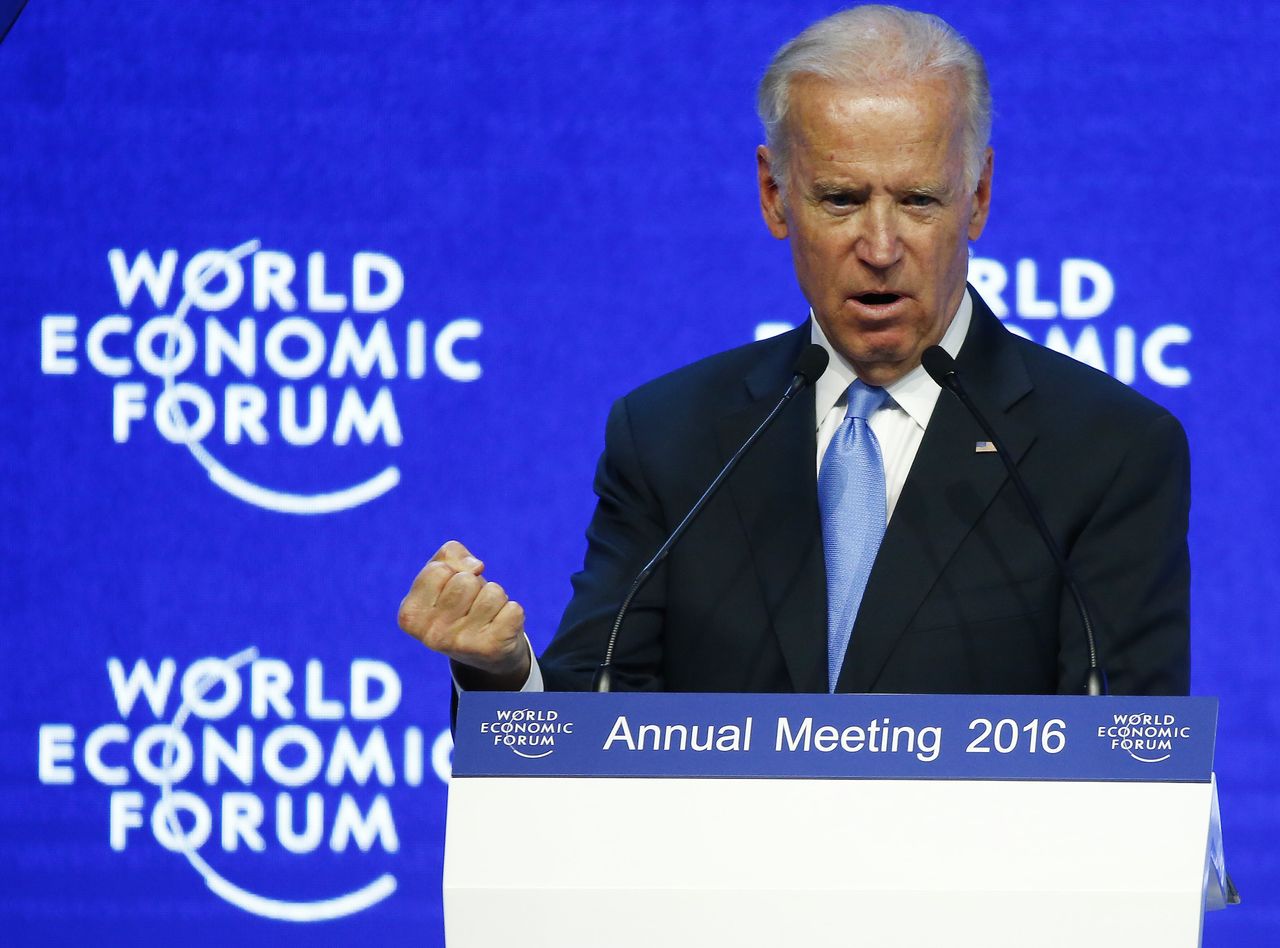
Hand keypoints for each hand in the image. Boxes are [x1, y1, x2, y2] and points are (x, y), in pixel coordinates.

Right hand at [398, 540, 530, 688]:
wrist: (485, 654)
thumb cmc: (460, 604)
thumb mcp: (444, 574)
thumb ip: (450, 554)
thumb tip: (476, 567)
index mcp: (411, 615)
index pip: (439, 570)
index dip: (452, 572)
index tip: (450, 591)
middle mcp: (432, 635)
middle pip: (466, 581)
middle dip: (475, 584)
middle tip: (471, 604)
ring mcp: (461, 645)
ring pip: (493, 593)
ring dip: (496, 597)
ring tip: (487, 615)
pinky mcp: (492, 649)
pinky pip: (514, 609)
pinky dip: (512, 612)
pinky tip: (500, 627)